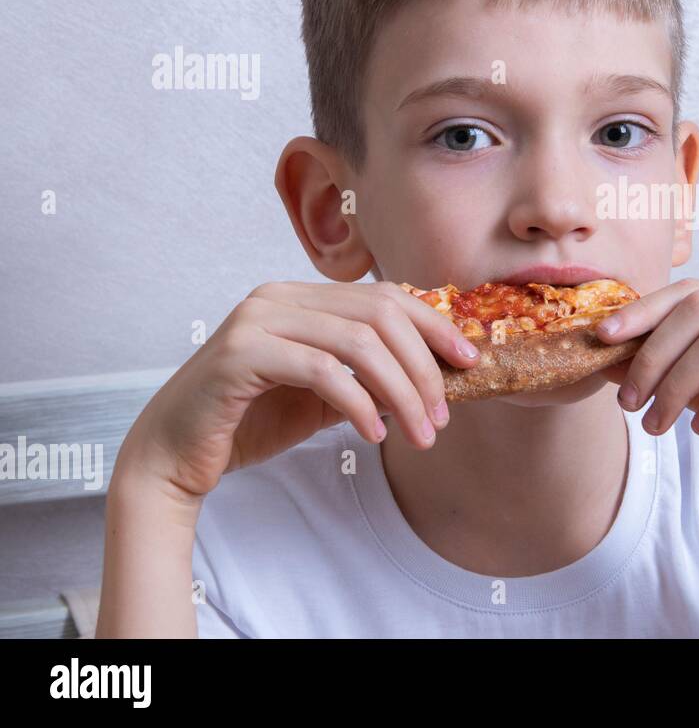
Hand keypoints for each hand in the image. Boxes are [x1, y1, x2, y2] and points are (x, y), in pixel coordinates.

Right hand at [118, 280, 479, 503]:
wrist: (174, 456)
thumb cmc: (250, 422)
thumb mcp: (324, 395)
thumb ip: (368, 377)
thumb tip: (435, 378)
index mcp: (301, 298)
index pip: (385, 298)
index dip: (434, 326)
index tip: (469, 361)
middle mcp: (278, 297)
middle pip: (380, 316)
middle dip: (423, 366)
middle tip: (443, 415)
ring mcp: (257, 320)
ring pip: (359, 343)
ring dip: (402, 392)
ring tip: (421, 434)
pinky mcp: (240, 354)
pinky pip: (323, 371)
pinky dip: (360, 405)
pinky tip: (374, 436)